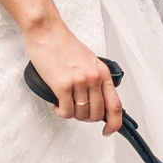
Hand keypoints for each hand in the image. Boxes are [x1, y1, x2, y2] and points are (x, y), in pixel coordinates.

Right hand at [26, 17, 122, 134]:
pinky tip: (57, 103)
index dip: (114, 124)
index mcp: (102, 73)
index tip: (108, 130)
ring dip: (72, 114)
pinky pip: (66, 111)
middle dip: (86, 118)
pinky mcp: (62, 85)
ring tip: (65, 104)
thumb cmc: (64, 44)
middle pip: (97, 114)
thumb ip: (95, 79)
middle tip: (77, 111)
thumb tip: (97, 101)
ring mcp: (79, 82)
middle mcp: (93, 78)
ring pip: (81, 114)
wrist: (46, 31)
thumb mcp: (89, 61)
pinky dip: (61, 112)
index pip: (116, 106)